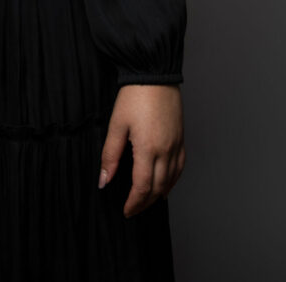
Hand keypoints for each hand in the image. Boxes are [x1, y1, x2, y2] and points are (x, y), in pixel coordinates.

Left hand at [98, 84, 184, 217]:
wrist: (154, 74)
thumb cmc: (134, 96)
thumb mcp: (116, 125)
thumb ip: (110, 155)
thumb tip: (104, 180)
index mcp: (148, 149)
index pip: (142, 187)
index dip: (134, 202)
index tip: (126, 210)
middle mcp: (166, 151)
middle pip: (158, 188)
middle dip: (145, 202)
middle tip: (134, 209)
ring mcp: (176, 145)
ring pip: (171, 180)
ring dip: (159, 194)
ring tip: (146, 200)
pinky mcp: (181, 139)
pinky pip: (180, 168)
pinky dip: (172, 181)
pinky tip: (165, 183)